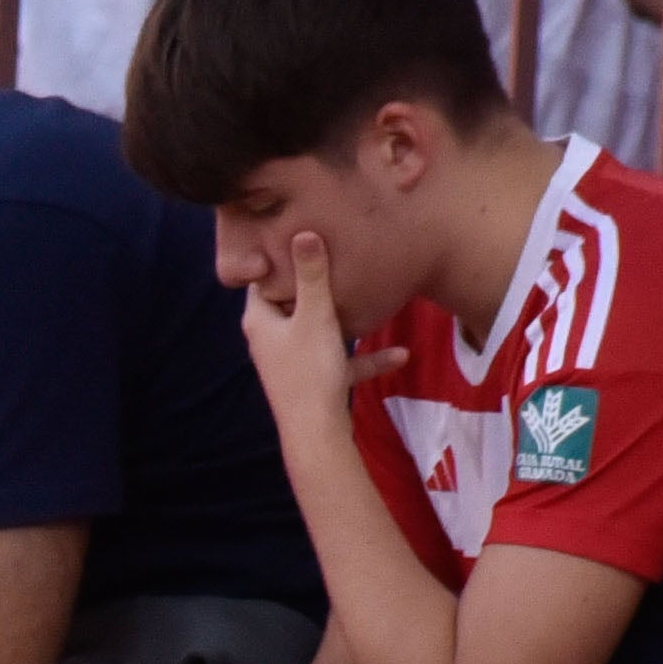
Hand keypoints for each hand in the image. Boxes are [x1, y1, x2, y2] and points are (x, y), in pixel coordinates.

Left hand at [224, 225, 397, 436]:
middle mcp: (271, 339)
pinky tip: (402, 355)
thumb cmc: (309, 369)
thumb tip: (302, 231)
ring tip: (367, 295)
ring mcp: (293, 362)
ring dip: (346, 318)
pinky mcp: (315, 381)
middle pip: (294, 302)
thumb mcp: (315, 314)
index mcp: (261, 320)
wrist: (316, 432)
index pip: (262, 279)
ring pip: (320, 331)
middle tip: (339, 255)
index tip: (300, 234)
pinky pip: (342, 362)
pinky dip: (366, 359)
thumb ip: (312, 274)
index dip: (278, 257)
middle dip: (316, 284)